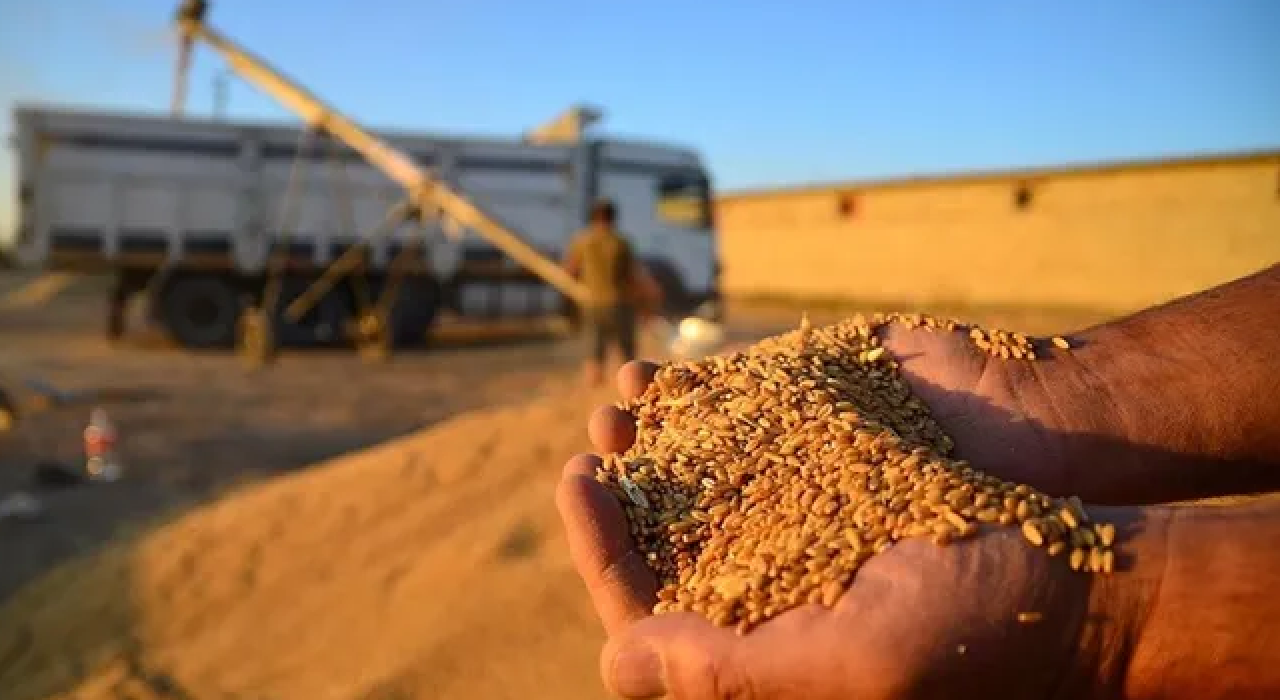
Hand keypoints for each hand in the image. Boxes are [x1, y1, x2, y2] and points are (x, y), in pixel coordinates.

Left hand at [556, 362, 1103, 699]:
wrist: (1076, 557)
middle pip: (661, 541)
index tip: (579, 487)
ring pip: (695, 482)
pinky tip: (669, 375)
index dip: (602, 552)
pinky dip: (704, 402)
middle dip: (618, 495)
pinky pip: (746, 431)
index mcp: (760, 647)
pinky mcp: (827, 460)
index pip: (651, 611)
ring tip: (620, 404)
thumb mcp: (857, 660)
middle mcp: (767, 583)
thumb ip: (734, 670)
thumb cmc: (978, 629)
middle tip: (590, 446)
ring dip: (651, 444)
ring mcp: (795, 517)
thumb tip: (613, 657)